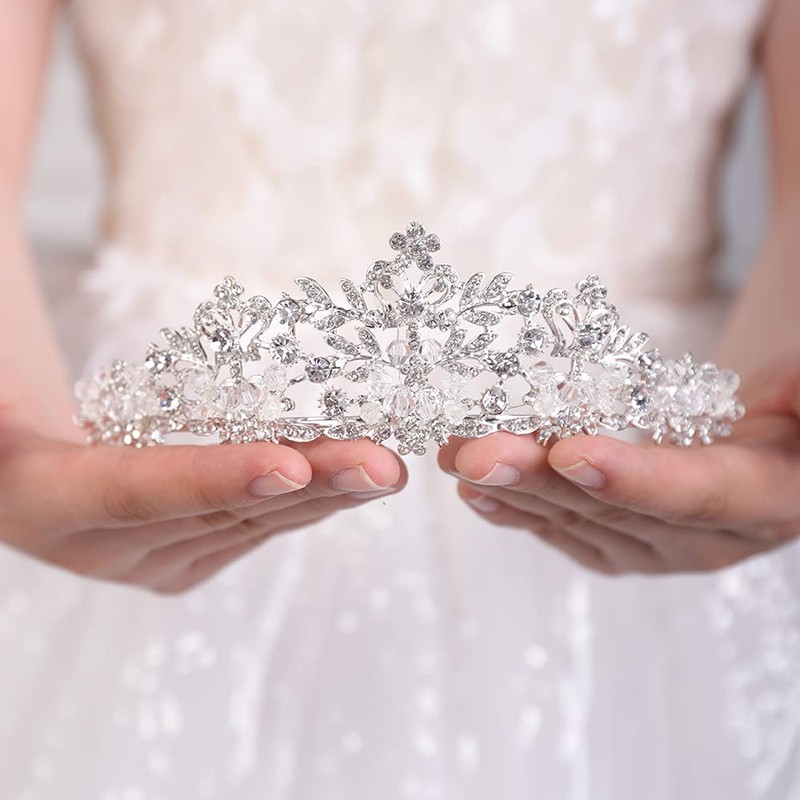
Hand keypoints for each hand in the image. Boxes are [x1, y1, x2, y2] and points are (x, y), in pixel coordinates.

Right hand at [0, 400, 404, 593]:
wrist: (16, 446)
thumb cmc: (14, 394)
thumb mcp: (5, 375)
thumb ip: (21, 368)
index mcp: (36, 498)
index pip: (134, 490)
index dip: (214, 480)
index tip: (290, 466)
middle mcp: (94, 547)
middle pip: (215, 510)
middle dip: (307, 485)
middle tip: (381, 461)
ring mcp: (144, 558)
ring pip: (247, 522)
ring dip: (323, 495)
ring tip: (386, 467)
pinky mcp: (183, 554)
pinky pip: (253, 525)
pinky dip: (306, 498)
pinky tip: (354, 479)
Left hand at [439, 360, 799, 574]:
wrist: (766, 442)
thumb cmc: (787, 408)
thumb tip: (785, 392)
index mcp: (767, 499)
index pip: (700, 494)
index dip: (636, 479)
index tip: (571, 452)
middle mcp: (709, 540)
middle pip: (615, 510)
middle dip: (539, 477)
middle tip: (476, 450)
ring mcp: (657, 550)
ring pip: (576, 519)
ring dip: (510, 488)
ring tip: (455, 455)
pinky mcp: (618, 546)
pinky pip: (563, 532)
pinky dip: (515, 510)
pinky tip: (473, 493)